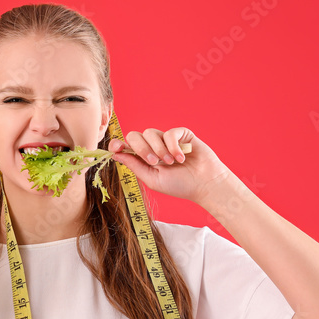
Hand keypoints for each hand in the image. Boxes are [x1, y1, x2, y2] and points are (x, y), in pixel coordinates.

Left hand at [107, 127, 232, 204]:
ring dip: (159, 150)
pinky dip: (173, 146)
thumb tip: (115, 154)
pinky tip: (181, 158)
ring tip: (171, 163)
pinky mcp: (181, 134)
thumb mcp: (152, 178)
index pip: (125, 146)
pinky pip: (169, 133)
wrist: (204, 183)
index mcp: (143, 158)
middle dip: (142, 149)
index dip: (118, 144)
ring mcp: (166, 139)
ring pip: (150, 133)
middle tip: (154, 162)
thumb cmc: (179, 185)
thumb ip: (134, 166)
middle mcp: (152, 146)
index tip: (116, 148)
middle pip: (135, 136)